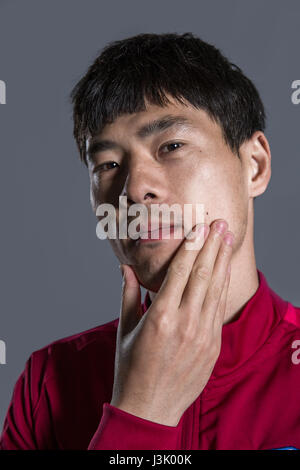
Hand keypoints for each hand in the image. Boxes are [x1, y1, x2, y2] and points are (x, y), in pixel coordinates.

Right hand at [110, 219, 233, 425]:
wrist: (150, 407)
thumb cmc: (131, 367)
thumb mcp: (125, 329)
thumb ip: (128, 294)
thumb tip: (126, 267)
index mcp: (160, 316)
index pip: (181, 271)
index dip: (192, 246)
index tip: (199, 226)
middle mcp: (184, 323)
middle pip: (203, 274)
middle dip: (212, 245)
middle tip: (219, 223)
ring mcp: (203, 335)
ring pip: (216, 288)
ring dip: (222, 260)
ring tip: (227, 238)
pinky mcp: (213, 345)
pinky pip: (219, 308)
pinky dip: (223, 285)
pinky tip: (225, 269)